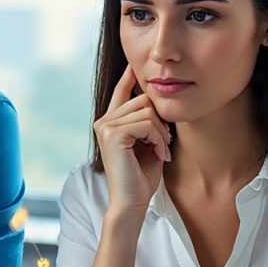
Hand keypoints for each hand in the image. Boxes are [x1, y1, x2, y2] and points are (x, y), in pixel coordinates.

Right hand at [93, 66, 171, 212]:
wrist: (131, 202)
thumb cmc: (141, 177)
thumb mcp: (147, 143)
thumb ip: (148, 122)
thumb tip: (156, 99)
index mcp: (110, 123)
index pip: (121, 92)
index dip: (129, 77)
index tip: (136, 64)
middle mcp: (104, 121)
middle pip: (143, 99)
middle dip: (160, 121)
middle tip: (164, 144)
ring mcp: (106, 126)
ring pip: (146, 110)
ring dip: (160, 132)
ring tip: (160, 151)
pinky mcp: (113, 134)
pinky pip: (145, 123)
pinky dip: (157, 138)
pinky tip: (157, 153)